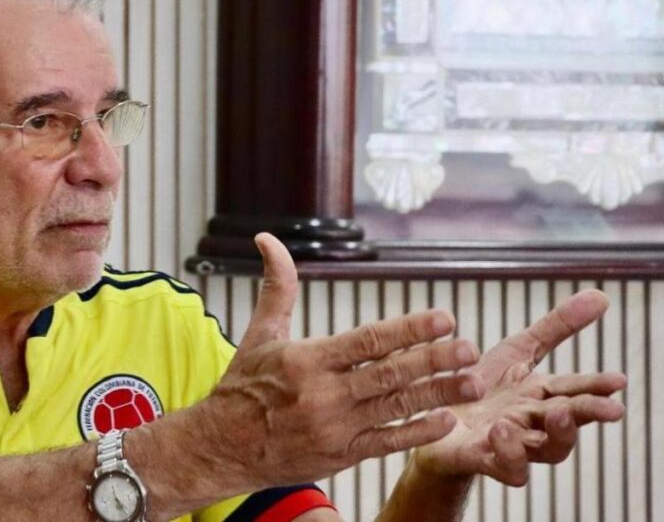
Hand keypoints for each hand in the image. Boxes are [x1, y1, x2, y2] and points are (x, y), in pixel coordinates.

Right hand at [198, 233, 484, 488]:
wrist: (221, 447)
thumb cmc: (242, 388)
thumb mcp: (259, 334)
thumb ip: (277, 287)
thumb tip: (268, 239)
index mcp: (307, 360)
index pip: (367, 341)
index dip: (409, 329)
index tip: (443, 318)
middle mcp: (324, 394)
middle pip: (389, 375)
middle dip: (433, 361)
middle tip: (469, 348)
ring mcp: (335, 427)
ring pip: (395, 408)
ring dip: (438, 394)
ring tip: (473, 382)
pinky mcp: (340, 455)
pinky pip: (386, 443)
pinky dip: (417, 433)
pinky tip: (446, 420)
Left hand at [413, 290, 626, 485]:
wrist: (428, 420)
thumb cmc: (478, 388)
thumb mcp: (515, 351)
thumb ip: (555, 328)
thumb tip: (601, 296)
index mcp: (539, 396)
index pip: (575, 391)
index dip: (597, 387)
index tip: (619, 380)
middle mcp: (530, 423)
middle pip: (568, 423)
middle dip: (589, 415)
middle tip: (611, 410)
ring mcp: (508, 445)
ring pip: (545, 451)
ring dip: (557, 436)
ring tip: (556, 412)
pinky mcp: (480, 459)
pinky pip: (505, 467)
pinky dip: (509, 454)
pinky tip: (502, 431)